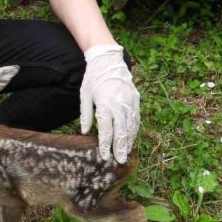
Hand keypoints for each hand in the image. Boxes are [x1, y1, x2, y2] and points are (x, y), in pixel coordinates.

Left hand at [80, 44, 139, 162]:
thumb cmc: (93, 78)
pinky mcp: (135, 98)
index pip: (106, 129)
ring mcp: (129, 101)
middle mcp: (119, 104)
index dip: (105, 144)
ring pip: (131, 126)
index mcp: (104, 103)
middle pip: (121, 131)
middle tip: (120, 161)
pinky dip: (135, 129)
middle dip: (120, 147)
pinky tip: (132, 138)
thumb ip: (85, 114)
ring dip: (129, 141)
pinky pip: (136, 117)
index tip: (105, 156)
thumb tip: (85, 132)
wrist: (108, 60)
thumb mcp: (84, 95)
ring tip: (126, 153)